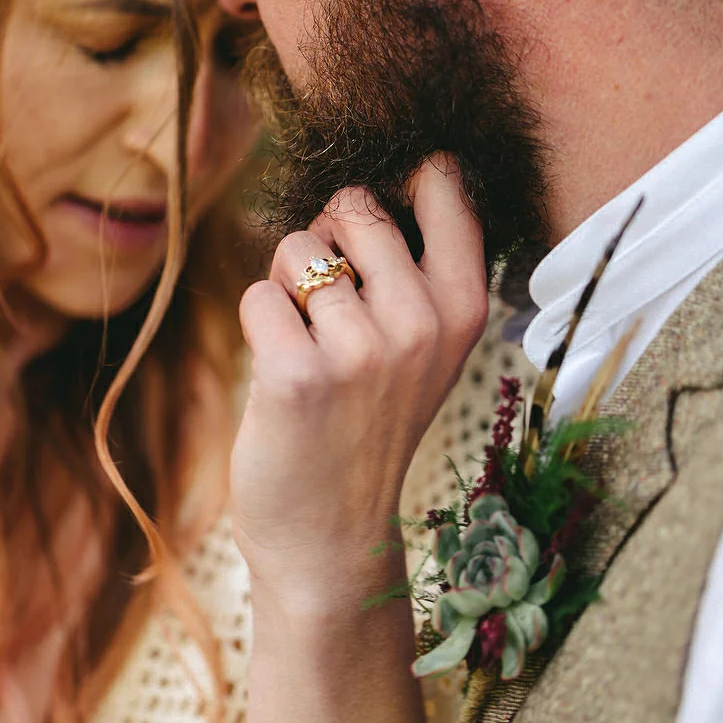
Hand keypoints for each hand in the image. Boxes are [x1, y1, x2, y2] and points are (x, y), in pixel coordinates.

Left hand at [231, 157, 489, 611]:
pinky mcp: (299, 375)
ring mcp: (363, 350)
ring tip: (306, 345)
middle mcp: (423, 323)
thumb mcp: (424, 350)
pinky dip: (257, 322)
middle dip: (325, 241)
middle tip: (327, 306)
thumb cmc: (367, 428)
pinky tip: (279, 371)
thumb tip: (374, 184)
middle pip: (354, 206)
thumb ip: (414, 271)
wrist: (333, 538)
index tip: (378, 225)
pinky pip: (257, 294)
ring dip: (285, 286)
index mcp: (464, 309)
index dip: (398, 184)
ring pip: (297, 248)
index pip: (443, 186)